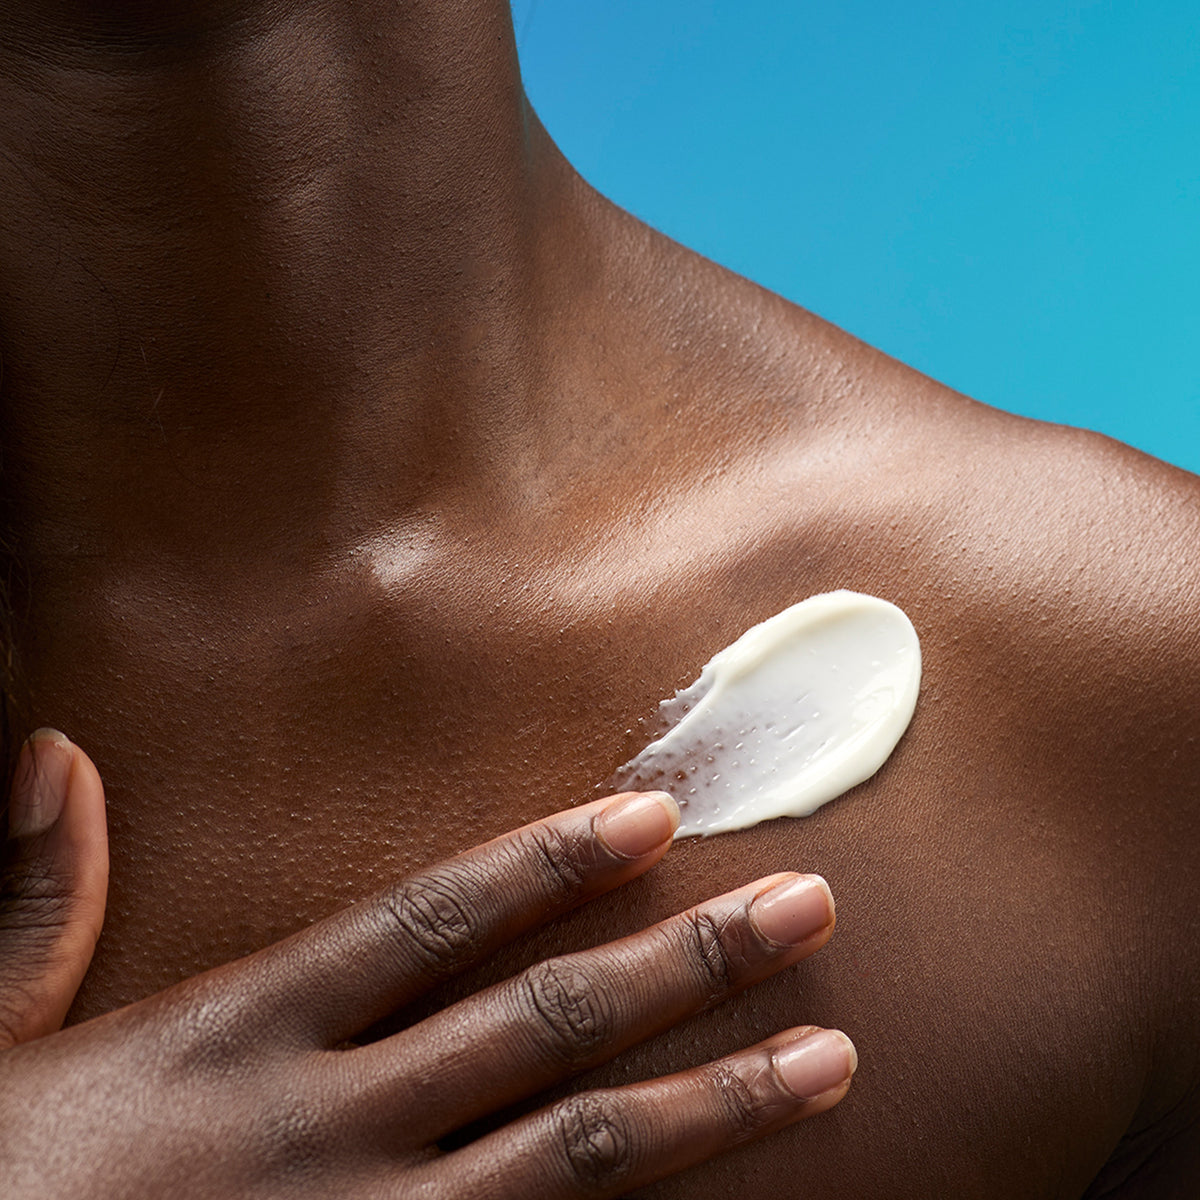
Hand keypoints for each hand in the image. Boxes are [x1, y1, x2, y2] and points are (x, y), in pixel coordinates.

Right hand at [0, 746, 853, 1198]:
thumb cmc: (3, 1183)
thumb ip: (36, 899)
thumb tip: (49, 755)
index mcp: (238, 1034)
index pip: (430, 920)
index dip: (548, 861)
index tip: (655, 816)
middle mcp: (323, 1130)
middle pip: (541, 1028)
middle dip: (684, 964)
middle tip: (806, 909)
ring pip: (576, 1160)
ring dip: (712, 1104)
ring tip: (827, 1059)